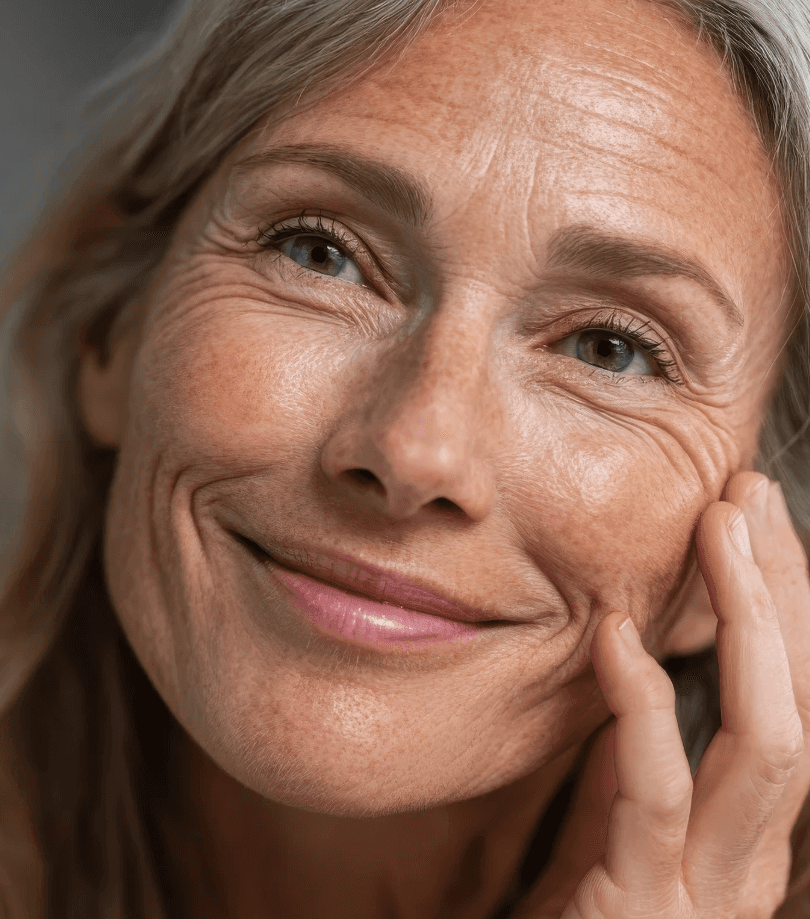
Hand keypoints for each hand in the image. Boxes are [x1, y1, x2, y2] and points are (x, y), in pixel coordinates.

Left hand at [509, 471, 809, 917]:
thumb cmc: (580, 911)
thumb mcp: (618, 815)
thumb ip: (637, 749)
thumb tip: (637, 652)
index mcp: (746, 823)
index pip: (789, 690)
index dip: (781, 597)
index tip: (751, 511)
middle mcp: (752, 853)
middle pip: (800, 699)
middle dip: (784, 589)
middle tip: (748, 490)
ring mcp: (713, 887)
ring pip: (772, 741)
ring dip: (753, 624)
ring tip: (721, 527)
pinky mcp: (648, 905)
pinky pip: (657, 794)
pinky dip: (642, 704)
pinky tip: (612, 633)